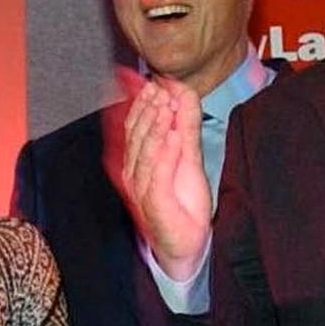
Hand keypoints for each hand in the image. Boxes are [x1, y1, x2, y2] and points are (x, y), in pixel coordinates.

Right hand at [120, 75, 210, 277]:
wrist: (186, 244)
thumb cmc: (183, 202)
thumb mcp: (189, 155)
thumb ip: (185, 124)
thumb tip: (181, 91)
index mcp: (139, 159)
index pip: (135, 125)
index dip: (143, 102)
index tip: (155, 81)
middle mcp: (135, 172)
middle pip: (136, 135)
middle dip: (148, 110)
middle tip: (160, 89)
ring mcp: (141, 188)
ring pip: (144, 152)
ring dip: (154, 127)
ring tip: (166, 106)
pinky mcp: (154, 203)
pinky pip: (156, 175)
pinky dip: (163, 154)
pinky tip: (172, 137)